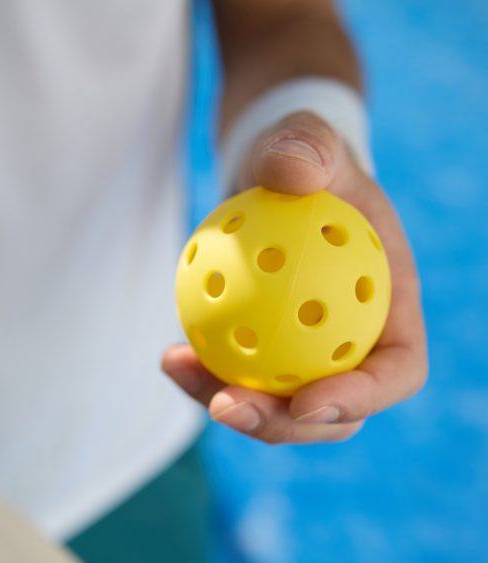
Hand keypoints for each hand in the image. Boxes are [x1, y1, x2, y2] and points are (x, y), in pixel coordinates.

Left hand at [163, 111, 427, 443]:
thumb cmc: (303, 158)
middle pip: (329, 413)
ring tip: (176, 367)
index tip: (306, 401)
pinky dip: (201, 375)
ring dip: (224, 403)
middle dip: (278, 424)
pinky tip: (168, 355)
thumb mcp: (307, 137)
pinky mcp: (261, 352)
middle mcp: (350, 342)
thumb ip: (307, 146)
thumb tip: (292, 173)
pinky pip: (233, 377)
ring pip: (274, 406)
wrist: (271, 176)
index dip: (360, 400)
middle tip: (224, 405)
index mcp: (388, 307)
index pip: (395, 372)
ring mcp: (303, 354)